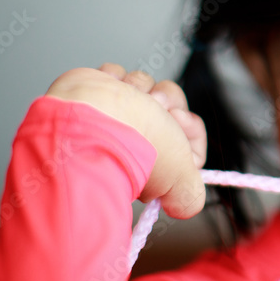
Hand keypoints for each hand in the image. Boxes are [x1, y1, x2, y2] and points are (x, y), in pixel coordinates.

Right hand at [45, 63, 206, 218]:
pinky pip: (118, 74)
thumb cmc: (131, 145)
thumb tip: (186, 206)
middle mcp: (134, 137)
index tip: (181, 123)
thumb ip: (188, 197)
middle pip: (171, 106)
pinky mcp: (96, 91)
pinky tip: (109, 91)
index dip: (190, 127)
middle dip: (168, 102)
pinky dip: (114, 78)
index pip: (187, 137)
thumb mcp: (179, 179)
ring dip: (141, 88)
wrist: (89, 119)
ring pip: (147, 85)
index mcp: (154, 158)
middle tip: (157, 108)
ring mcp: (115, 112)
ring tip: (129, 99)